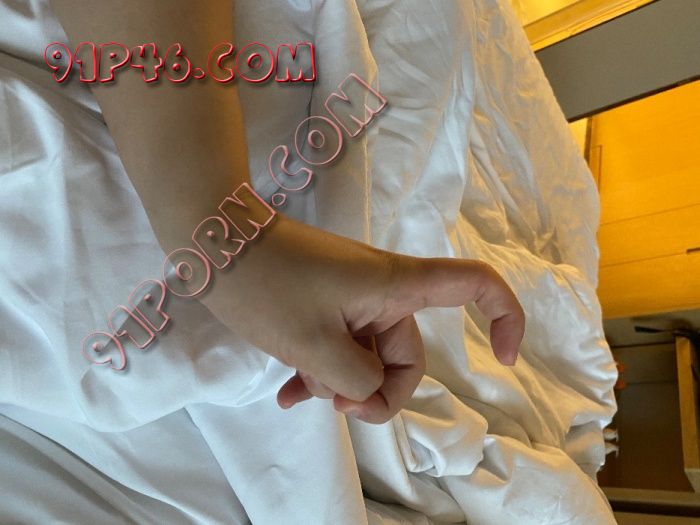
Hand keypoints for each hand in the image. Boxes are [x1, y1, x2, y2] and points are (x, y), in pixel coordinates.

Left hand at [207, 214, 524, 423]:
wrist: (214, 243)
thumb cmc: (267, 285)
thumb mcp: (312, 345)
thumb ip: (356, 380)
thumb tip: (368, 391)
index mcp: (396, 287)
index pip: (475, 286)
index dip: (504, 318)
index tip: (503, 360)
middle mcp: (384, 293)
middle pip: (406, 355)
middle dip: (373, 390)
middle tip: (332, 401)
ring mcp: (354, 300)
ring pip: (365, 359)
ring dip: (337, 384)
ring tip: (297, 387)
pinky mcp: (326, 307)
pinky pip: (339, 349)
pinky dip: (321, 373)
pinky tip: (290, 395)